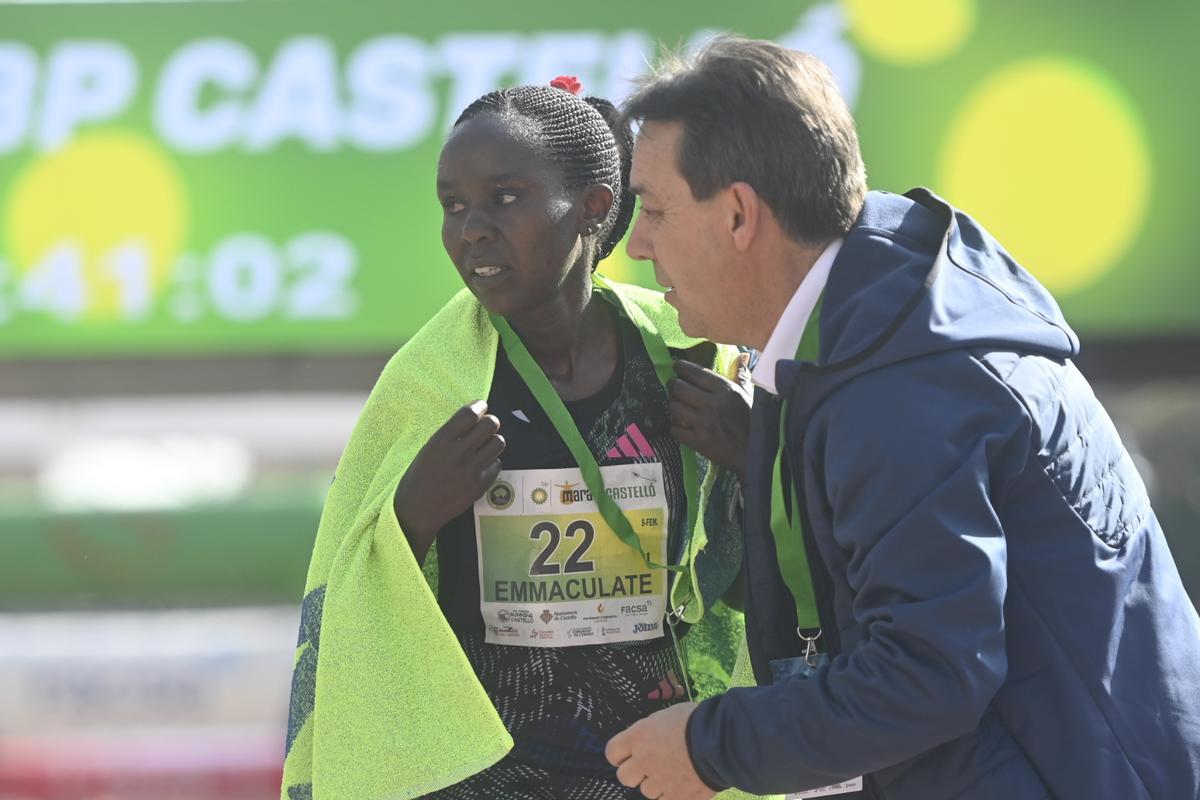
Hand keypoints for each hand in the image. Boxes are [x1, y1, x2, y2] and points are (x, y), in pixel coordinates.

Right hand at [393, 400, 504, 562]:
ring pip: (498, 442)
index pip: (469, 414)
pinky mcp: (479, 486)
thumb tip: (472, 419)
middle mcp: (457, 453)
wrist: (417, 511)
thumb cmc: (418, 478)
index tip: (481, 406)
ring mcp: (470, 470)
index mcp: (440, 441)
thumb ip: (449, 435)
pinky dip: (492, 463)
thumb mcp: (428, 450)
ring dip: (493, 441)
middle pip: (490, 424)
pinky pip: (497, 464)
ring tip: (485, 446)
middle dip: (490, 422)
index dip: (479, 406)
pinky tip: (482, 466)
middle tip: (486, 426)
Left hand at [606, 702, 716, 799]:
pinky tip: (684, 784)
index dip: (619, 755)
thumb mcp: (666, 717)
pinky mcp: (676, 797)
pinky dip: (673, 795)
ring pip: (646, 791)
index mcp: (638, 736)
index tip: (628, 755)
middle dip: (635, 773)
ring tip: (675, 773)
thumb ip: (651, 730)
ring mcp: (659, 782)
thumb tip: (647, 738)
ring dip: (657, 785)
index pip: (612, 752)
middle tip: (650, 767)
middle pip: (624, 776)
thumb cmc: (695, 720)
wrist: (720, 741)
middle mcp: (643, 760)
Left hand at [668, 354, 751, 481]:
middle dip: (673, 385)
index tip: (676, 366)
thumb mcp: (749, 395)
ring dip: (673, 404)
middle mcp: (712, 404)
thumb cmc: (753, 422)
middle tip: (673, 386)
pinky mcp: (698, 442)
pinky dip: (675, 426)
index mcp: (725, 390)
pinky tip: (680, 425)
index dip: (682, 367)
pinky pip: (675, 429)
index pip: (696, 373)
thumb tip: (742, 356)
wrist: (756, 452)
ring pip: (674, 407)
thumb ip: (740, 375)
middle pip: (679, 388)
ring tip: (676, 404)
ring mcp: (703, 424)